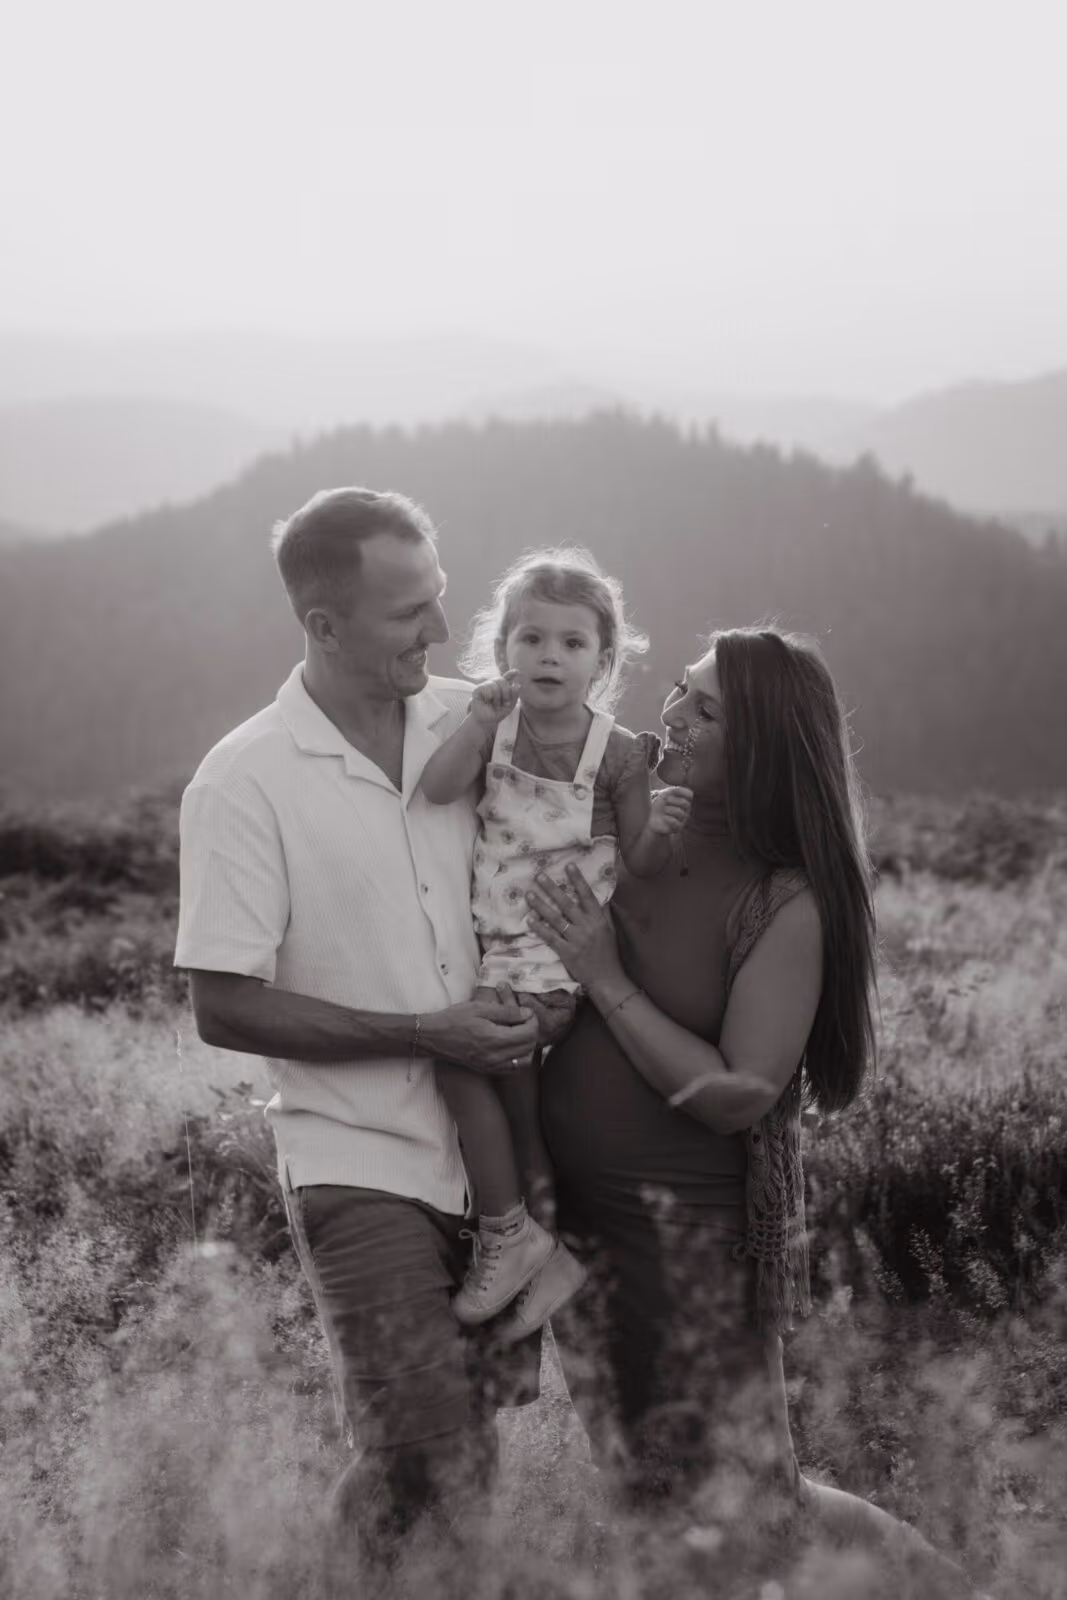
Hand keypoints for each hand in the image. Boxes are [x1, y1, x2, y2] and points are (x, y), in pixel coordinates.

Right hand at [423, 984, 538, 1073]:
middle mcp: (495, 1056)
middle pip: (529, 1047)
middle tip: (523, 1019)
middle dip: (531, 1031)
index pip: (528, 1034)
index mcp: (494, 1039)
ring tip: (518, 1032)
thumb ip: (506, 1012)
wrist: (432, 1037)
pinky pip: (513, 1068)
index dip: (532, 1021)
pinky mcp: (487, 1070)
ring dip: (527, 1046)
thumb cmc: (453, 1019)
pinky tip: (510, 1044)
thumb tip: (527, 1014)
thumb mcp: (479, 1008)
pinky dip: (518, 1056)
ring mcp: (491, 1066)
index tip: (526, 1012)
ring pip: (524, 1060)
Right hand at [469, 670, 520, 726]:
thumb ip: (515, 694)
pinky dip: (489, 696)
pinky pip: (486, 688)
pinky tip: (487, 701)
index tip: (517, 672)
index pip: (506, 678)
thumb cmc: (498, 713)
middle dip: (506, 691)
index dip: (511, 674)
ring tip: (496, 705)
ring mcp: (485, 686)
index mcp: (501, 687)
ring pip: (494, 685)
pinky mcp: (477, 690)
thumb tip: (518, 684)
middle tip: (506, 702)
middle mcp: (493, 685)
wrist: (488, 721)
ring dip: (497, 697)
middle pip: (502, 680)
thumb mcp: (510, 704)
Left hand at [525, 863, 624, 991]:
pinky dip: (540, 928)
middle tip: (539, 876)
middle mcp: (587, 927)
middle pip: (567, 904)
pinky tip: (530, 920)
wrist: (607, 979)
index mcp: (598, 920)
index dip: (578, 880)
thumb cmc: (608, 954)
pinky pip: (551, 937)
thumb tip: (600, 897)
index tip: (569, 865)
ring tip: (529, 894)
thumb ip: (603, 914)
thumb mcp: (609, 930)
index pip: (587, 895)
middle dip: (552, 889)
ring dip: (541, 905)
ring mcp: (576, 940)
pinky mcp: (567, 953)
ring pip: (556, 919)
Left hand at [648, 785, 692, 835]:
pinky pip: (676, 822)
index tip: (670, 792)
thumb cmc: (659, 803)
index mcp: (685, 800)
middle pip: (685, 803)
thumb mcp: (666, 793)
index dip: (680, 792)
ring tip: (664, 810)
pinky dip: (668, 819)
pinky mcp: (678, 827)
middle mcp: (686, 810)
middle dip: (673, 800)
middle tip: (665, 800)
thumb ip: (677, 790)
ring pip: (681, 813)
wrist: (651, 816)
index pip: (690, 794)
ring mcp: (683, 819)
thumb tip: (690, 793)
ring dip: (669, 810)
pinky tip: (664, 817)